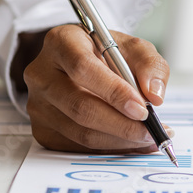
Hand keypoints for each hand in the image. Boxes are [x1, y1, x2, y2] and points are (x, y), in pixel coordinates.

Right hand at [17, 25, 170, 152]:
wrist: (81, 62)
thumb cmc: (106, 53)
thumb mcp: (133, 47)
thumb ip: (149, 65)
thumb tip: (154, 96)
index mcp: (61, 42)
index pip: (83, 68)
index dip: (114, 91)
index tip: (142, 108)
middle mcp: (42, 73)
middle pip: (80, 107)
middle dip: (122, 125)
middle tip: (151, 131)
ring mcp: (37, 104)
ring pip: (81, 132)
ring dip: (120, 141)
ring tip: (149, 138)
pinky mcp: (42, 129)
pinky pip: (78, 147)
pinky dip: (110, 149)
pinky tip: (132, 143)